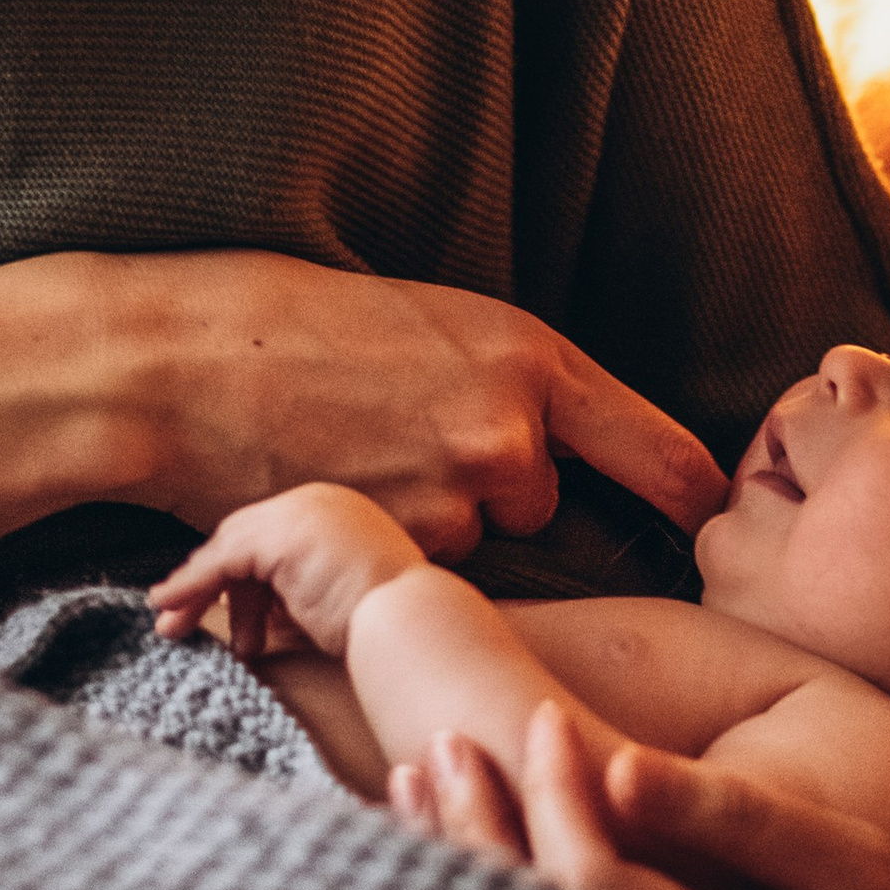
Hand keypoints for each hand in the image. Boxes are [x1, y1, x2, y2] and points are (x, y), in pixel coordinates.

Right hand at [97, 251, 724, 560]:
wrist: (175, 362)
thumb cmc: (287, 323)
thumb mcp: (431, 319)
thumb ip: (508, 382)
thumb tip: (555, 440)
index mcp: (530, 359)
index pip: (666, 459)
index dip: (696, 505)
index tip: (714, 529)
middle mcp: (509, 434)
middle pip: (542, 504)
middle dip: (488, 492)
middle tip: (397, 441)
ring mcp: (450, 501)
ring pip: (468, 541)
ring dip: (424, 521)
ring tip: (343, 456)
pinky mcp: (391, 553)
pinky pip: (409, 570)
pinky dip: (375, 548)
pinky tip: (319, 491)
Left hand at [150, 484, 423, 660]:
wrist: (412, 626)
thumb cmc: (385, 626)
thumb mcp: (334, 598)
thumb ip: (297, 593)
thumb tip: (255, 614)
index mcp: (337, 512)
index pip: (271, 539)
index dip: (237, 579)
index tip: (216, 613)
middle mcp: (319, 502)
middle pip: (245, 539)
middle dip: (207, 584)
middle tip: (177, 622)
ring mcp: (300, 513)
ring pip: (228, 549)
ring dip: (194, 590)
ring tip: (177, 631)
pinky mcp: (281, 536)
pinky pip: (221, 560)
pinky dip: (190, 583)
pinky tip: (169, 605)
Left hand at [391, 704, 889, 889]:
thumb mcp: (870, 875)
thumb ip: (748, 820)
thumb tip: (619, 766)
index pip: (599, 888)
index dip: (555, 801)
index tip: (543, 722)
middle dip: (481, 833)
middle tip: (437, 743)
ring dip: (474, 874)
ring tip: (422, 788)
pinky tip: (468, 864)